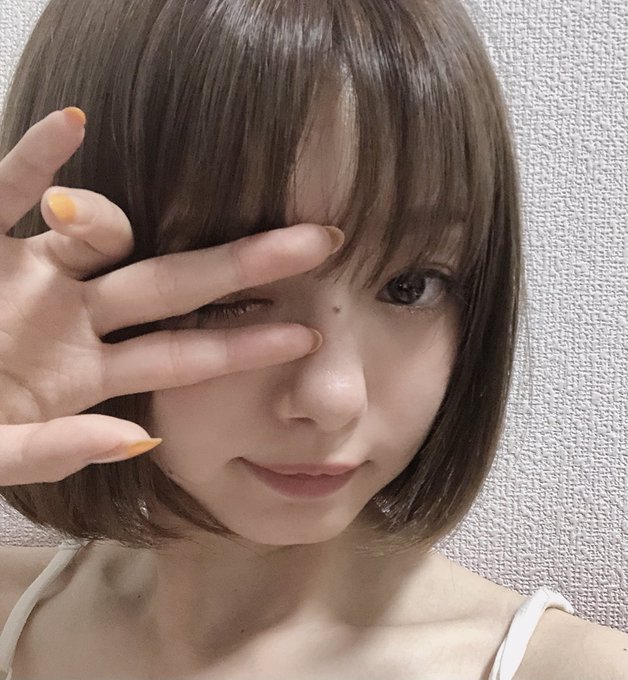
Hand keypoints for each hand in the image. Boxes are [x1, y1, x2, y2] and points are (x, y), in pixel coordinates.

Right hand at [0, 108, 341, 485]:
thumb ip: (56, 453)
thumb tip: (138, 436)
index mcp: (86, 373)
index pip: (183, 355)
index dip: (243, 345)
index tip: (307, 333)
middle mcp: (72, 319)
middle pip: (174, 285)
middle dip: (246, 265)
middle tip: (324, 240)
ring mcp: (28, 278)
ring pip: (99, 239)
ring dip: (118, 222)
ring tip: (97, 224)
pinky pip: (3, 193)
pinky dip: (34, 160)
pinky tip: (73, 123)